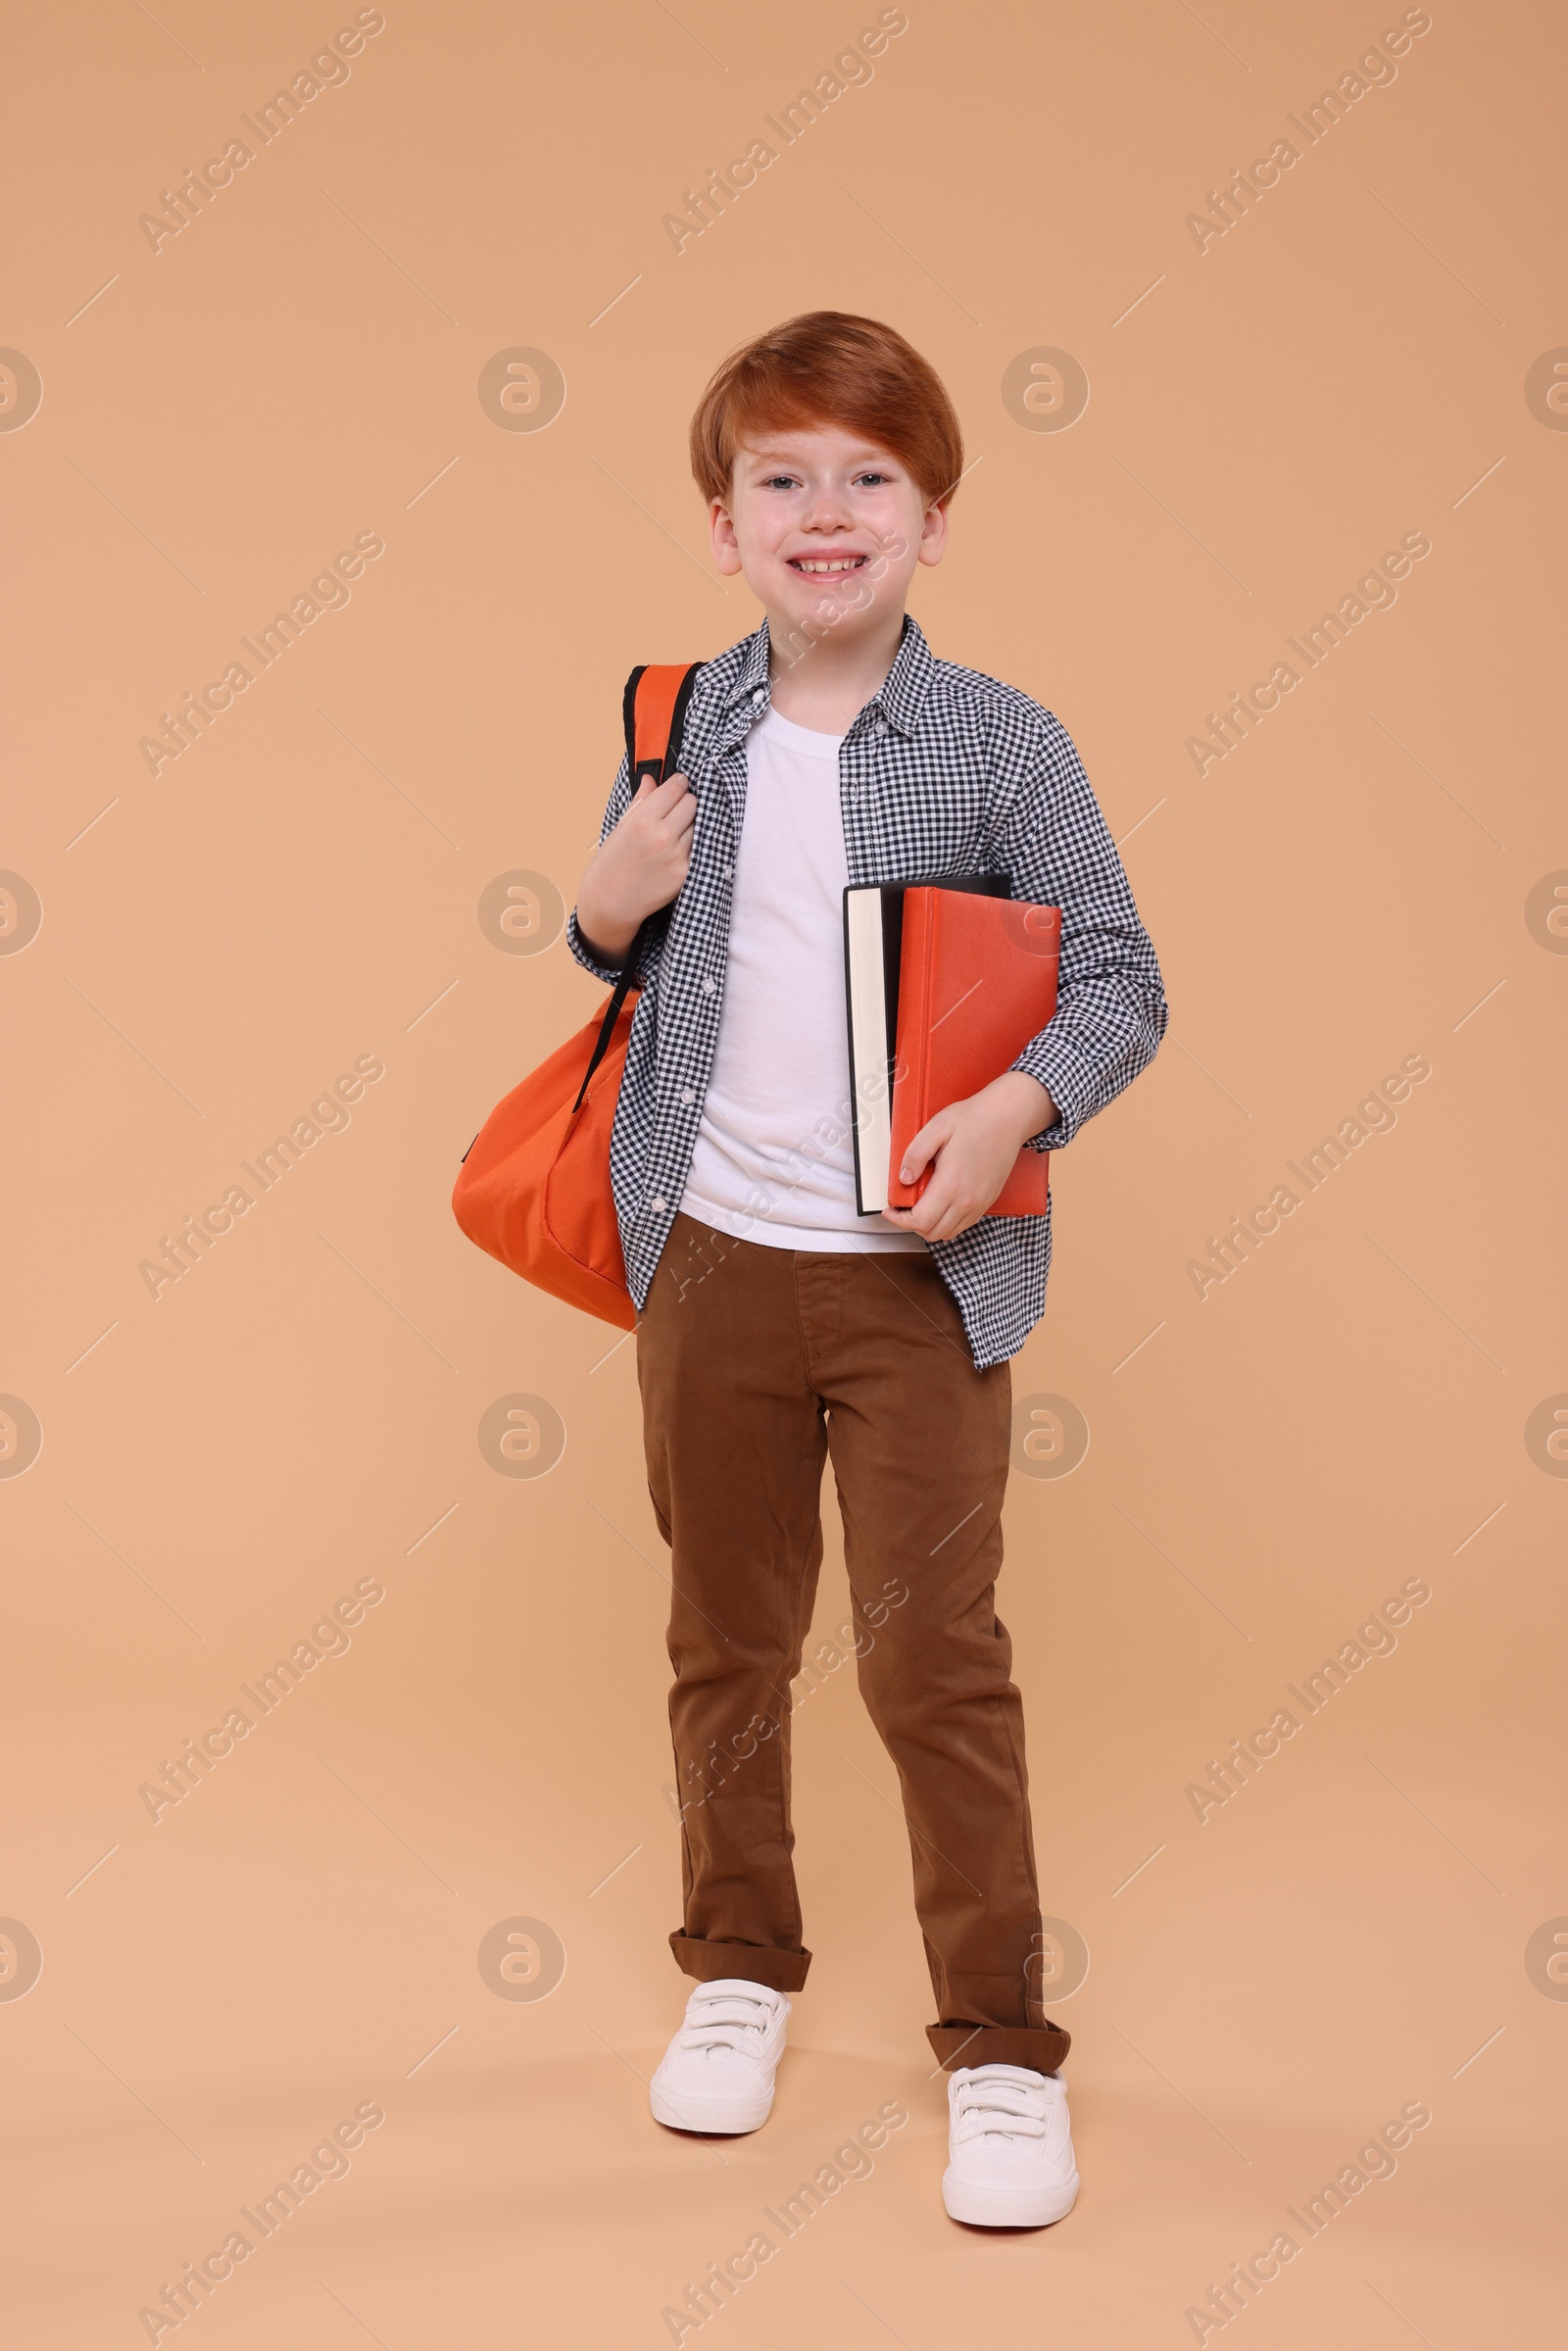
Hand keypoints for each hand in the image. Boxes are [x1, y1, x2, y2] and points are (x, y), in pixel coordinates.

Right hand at [573, 771, 696, 964]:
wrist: (610, 902)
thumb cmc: (612, 863)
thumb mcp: (621, 827)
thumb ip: (641, 802)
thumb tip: (652, 779)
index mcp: (643, 821)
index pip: (676, 788)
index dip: (679, 783)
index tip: (679, 784)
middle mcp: (663, 837)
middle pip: (692, 803)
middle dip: (686, 803)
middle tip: (676, 811)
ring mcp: (677, 856)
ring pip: (699, 825)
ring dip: (690, 825)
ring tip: (674, 832)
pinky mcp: (686, 873)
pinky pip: (699, 848)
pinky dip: (692, 845)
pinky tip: (678, 849)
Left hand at [883, 1071, 1056, 1241]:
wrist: (1007, 1117)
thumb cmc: (974, 1119)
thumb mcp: (936, 1128)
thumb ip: (915, 1155)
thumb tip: (904, 1179)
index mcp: (952, 1184)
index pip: (920, 1221)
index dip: (899, 1220)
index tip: (890, 1210)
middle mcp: (968, 1200)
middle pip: (933, 1233)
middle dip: (911, 1225)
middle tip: (902, 1208)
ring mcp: (980, 1203)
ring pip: (949, 1233)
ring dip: (930, 1226)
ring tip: (920, 1206)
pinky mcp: (988, 1201)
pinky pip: (964, 1224)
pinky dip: (947, 1222)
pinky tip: (940, 1204)